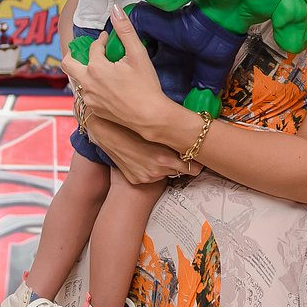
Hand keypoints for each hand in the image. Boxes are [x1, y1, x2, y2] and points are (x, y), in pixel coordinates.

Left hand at [61, 5, 169, 128]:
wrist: (150, 116)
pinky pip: (87, 94)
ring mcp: (89, 98)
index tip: (109, 39)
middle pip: (68, 64)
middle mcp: (87, 84)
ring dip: (86, 71)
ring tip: (101, 68)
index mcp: (96, 68)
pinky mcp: (94, 110)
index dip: (101, 40)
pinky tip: (107, 86)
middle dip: (74, 54)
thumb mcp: (138, 54)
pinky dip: (93, 86)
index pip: (93, 47)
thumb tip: (115, 10)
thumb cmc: (146, 86)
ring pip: (78, 80)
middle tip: (88, 51)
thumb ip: (125, 30)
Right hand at [84, 114, 200, 184]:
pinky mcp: (137, 180)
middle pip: (180, 171)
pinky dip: (150, 170)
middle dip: (181, 162)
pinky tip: (144, 158)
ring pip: (165, 173)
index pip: (194, 169)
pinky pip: (150, 176)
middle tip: (180, 153)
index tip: (199, 157)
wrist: (107, 133)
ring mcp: (147, 177)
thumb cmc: (134, 126)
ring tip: (156, 152)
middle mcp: (158, 170)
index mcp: (165, 158)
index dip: (197, 163)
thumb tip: (191, 137)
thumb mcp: (158, 132)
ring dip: (164, 166)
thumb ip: (175, 138)